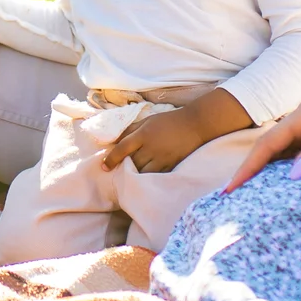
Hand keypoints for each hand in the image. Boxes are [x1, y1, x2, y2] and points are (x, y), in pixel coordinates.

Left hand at [101, 90, 251, 173]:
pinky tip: (144, 180)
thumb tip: (115, 141)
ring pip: (143, 173)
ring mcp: (162, 159)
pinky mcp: (172, 166)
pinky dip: (148, 179)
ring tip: (130, 178)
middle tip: (116, 173)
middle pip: (132, 164)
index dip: (111, 159)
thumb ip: (131, 130)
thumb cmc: (169, 121)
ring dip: (135, 176)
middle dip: (123, 169)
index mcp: (143, 135)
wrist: (195, 125)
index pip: (122, 149)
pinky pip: (156, 177)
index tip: (104, 167)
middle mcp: (151, 148)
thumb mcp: (148, 120)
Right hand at [223, 81, 300, 190]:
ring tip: (251, 198)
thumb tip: (294, 173)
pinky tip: (285, 186)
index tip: (231, 190)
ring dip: (267, 172)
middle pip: (270, 148)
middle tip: (232, 200)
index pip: (268, 144)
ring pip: (284, 152)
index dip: (248, 168)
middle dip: (249, 172)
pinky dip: (287, 170)